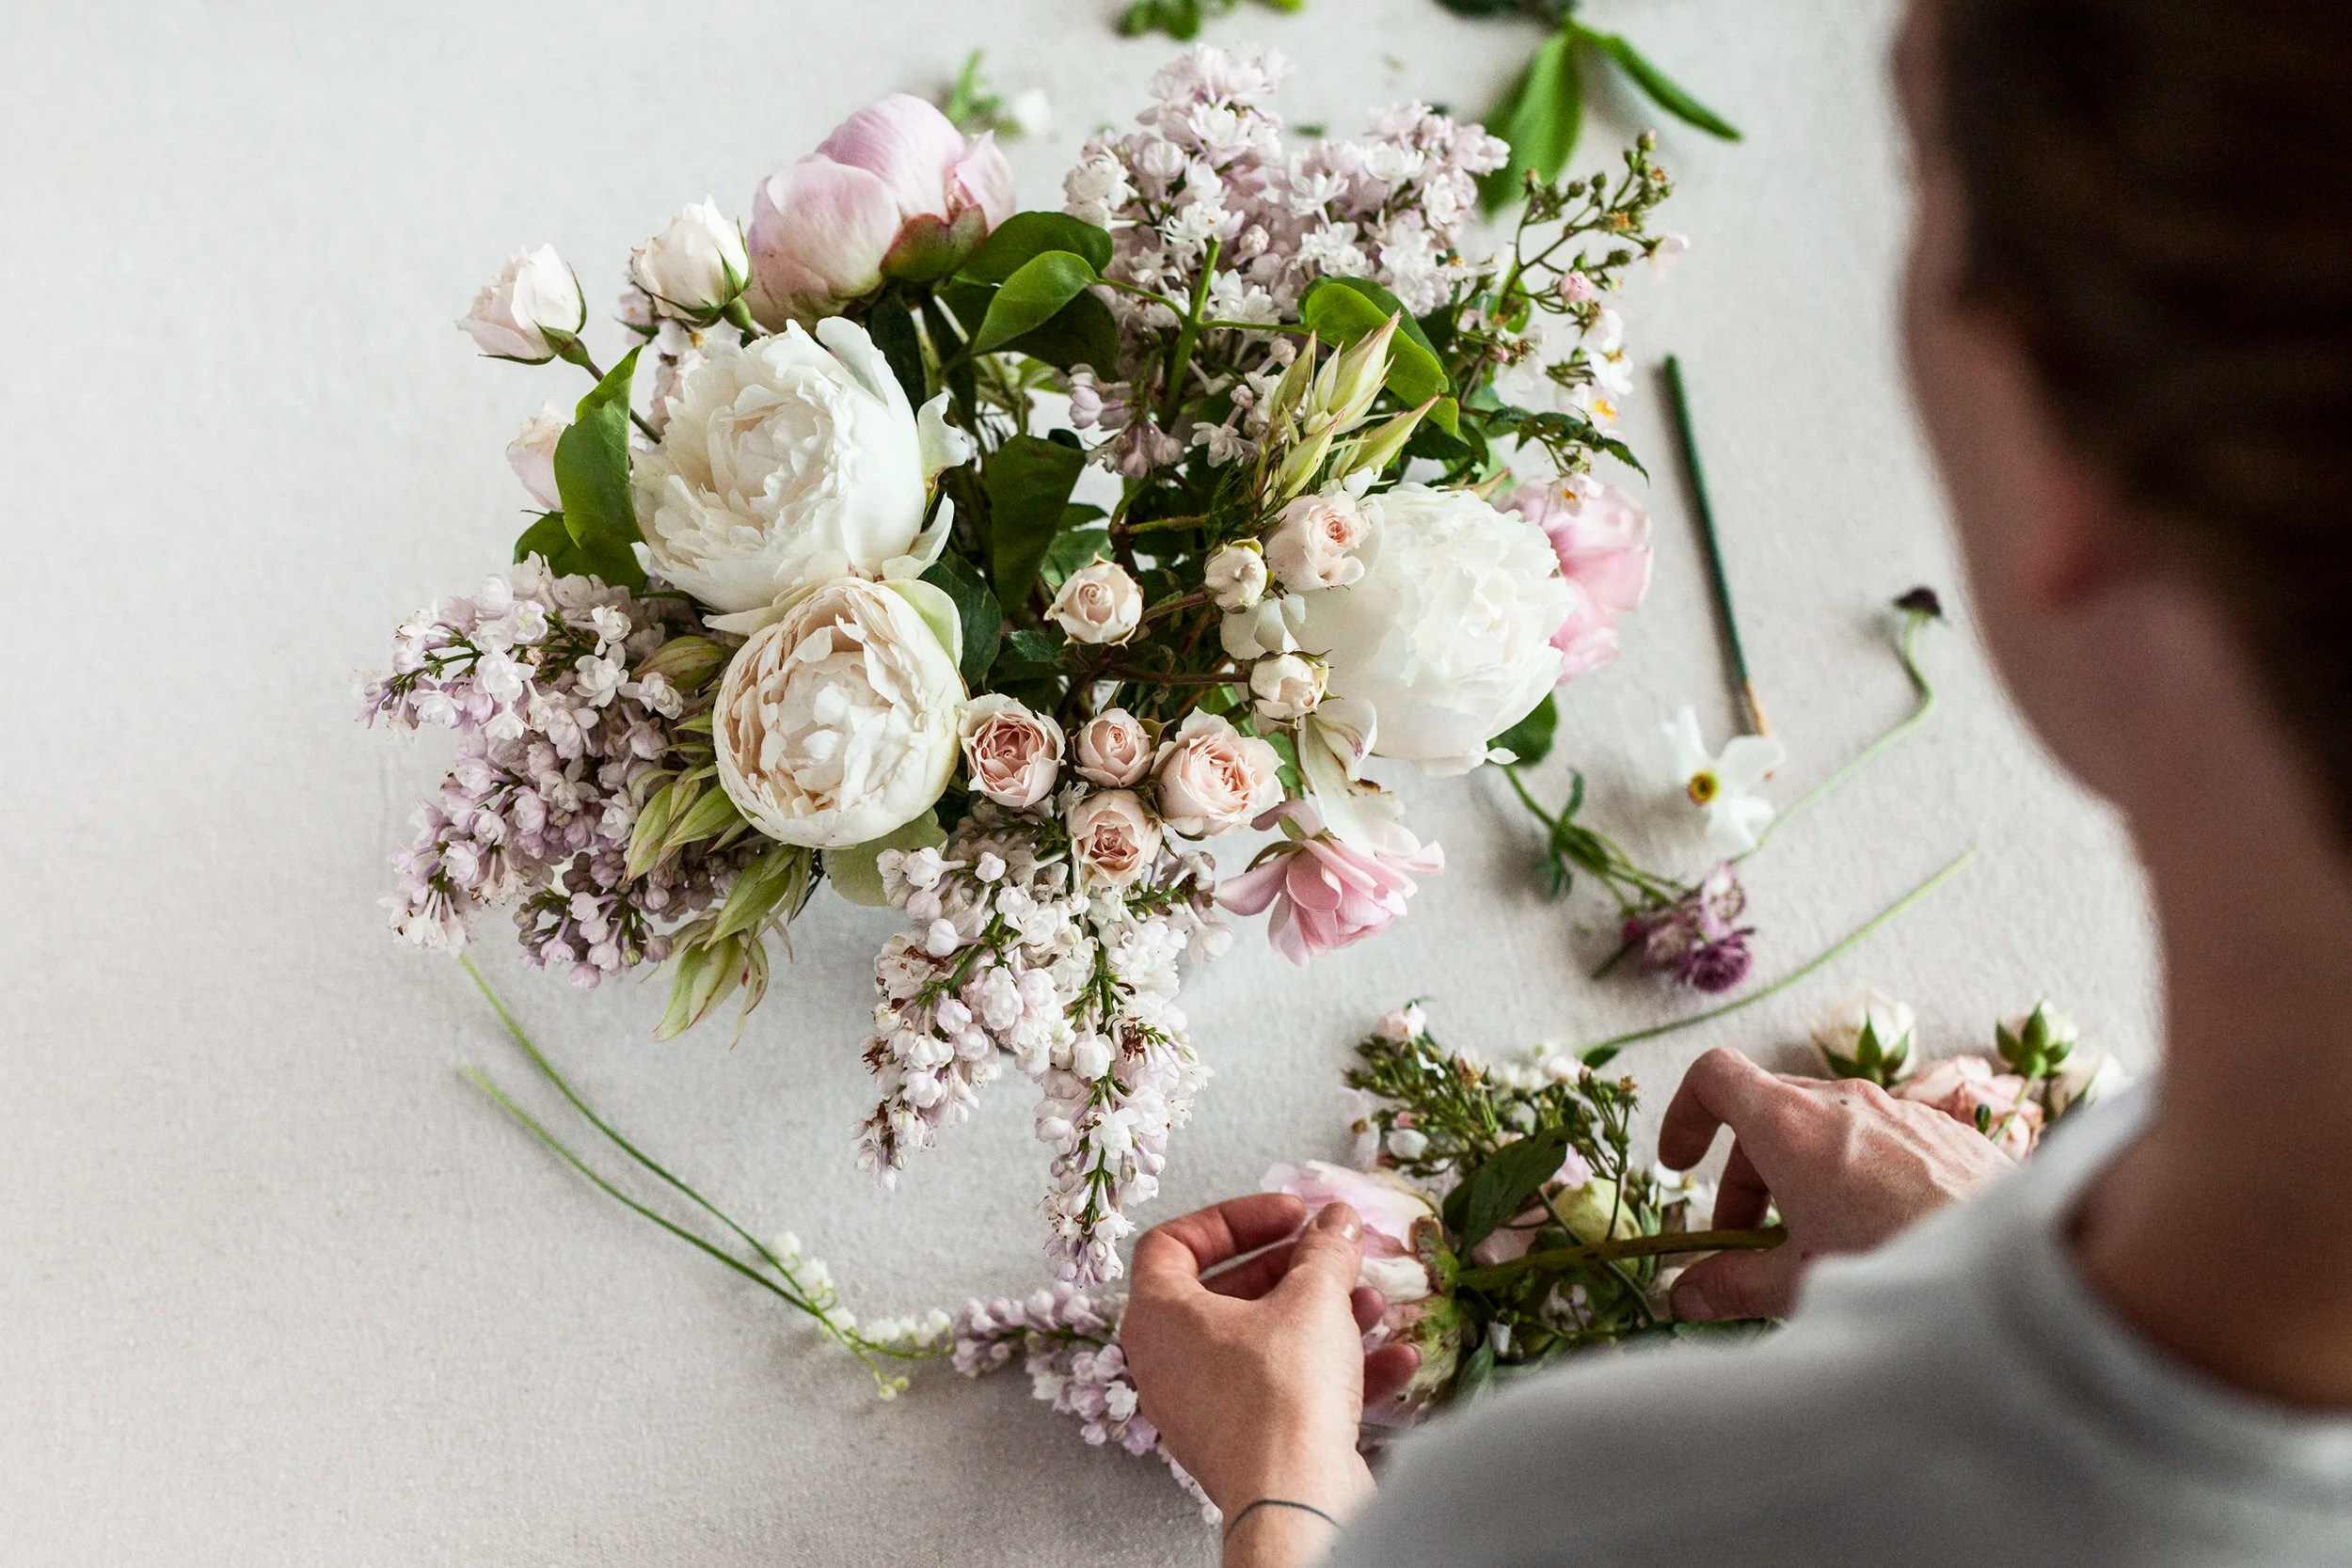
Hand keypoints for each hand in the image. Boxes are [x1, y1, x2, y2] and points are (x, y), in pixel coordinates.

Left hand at [1122, 1194, 1419, 1526]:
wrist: (1297, 1500)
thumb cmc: (1280, 1395)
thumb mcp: (1312, 1297)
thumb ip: (1324, 1249)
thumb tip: (1335, 1223)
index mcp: (1159, 1317)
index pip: (1173, 1243)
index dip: (1233, 1218)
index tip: (1286, 1214)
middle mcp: (1171, 1365)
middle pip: (1227, 1294)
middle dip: (1292, 1270)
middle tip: (1331, 1253)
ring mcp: (1207, 1410)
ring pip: (1266, 1345)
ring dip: (1323, 1318)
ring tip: (1370, 1302)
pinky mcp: (1247, 1447)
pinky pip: (1288, 1394)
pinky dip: (1337, 1372)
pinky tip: (1395, 1360)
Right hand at [1658, 1046, 2012, 1320]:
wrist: (2027, 1263)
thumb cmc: (1897, 1262)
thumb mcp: (1796, 1284)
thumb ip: (1730, 1286)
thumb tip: (1687, 1295)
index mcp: (1790, 1122)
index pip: (1713, 1075)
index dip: (1684, 1115)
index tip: (1681, 1166)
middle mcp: (1842, 1099)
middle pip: (1767, 1112)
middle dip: (1745, 1174)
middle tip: (1747, 1240)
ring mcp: (1901, 1109)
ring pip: (1827, 1128)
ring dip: (1803, 1178)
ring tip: (1819, 1245)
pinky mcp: (1948, 1132)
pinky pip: (1884, 1141)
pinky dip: (1860, 1178)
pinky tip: (1885, 1237)